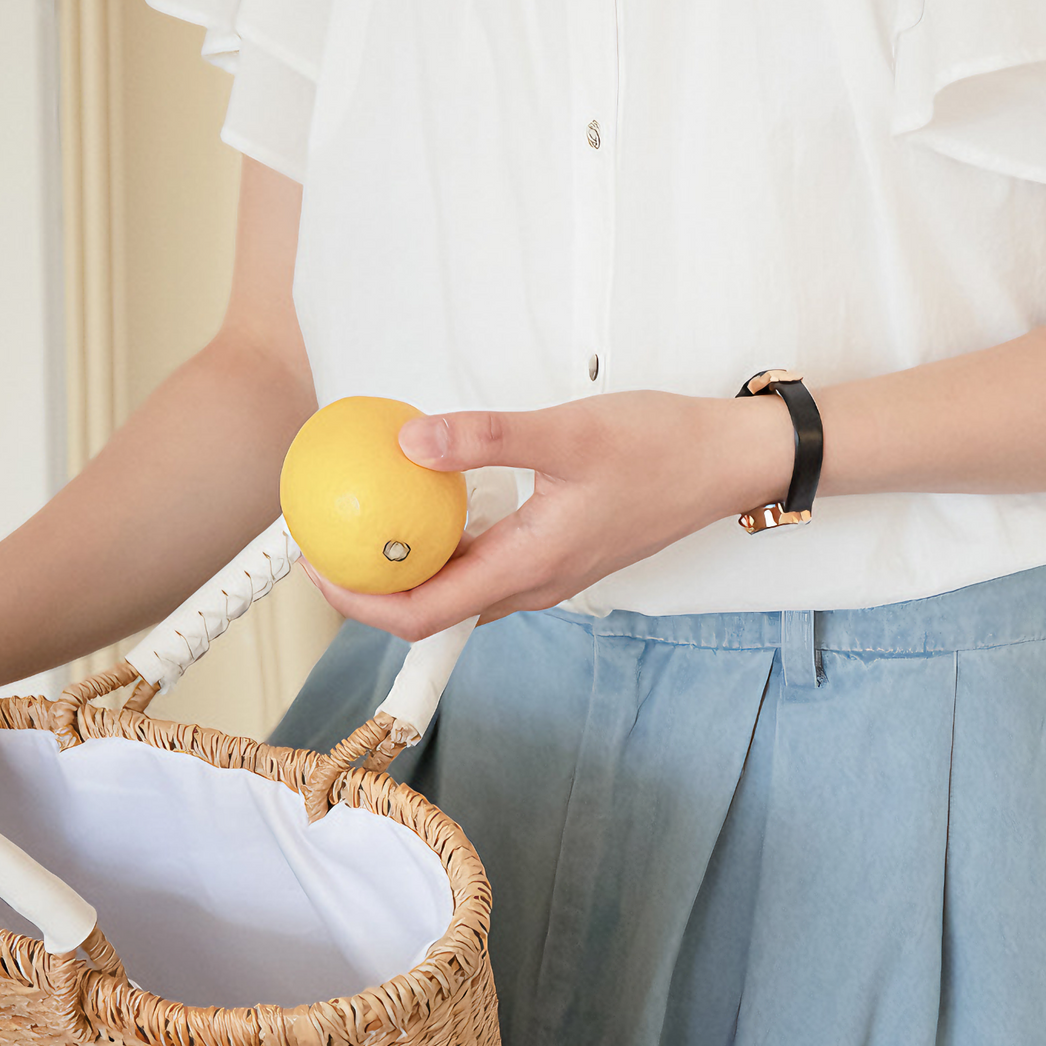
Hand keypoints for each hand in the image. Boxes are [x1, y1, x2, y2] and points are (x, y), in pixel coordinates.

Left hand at [297, 389, 795, 639]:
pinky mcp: (561, 553)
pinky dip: (445, 545)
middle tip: (323, 537)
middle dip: (369, 587)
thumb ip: (486, 437)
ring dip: (407, 568)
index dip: (358, 599)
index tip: (314, 563)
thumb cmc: (663, 448)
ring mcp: (550, 573)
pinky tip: (431, 500)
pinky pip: (487, 564)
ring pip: (461, 589)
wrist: (731, 461)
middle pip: (432, 611)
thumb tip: (408, 442)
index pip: (422, 613)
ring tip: (365, 520)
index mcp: (530, 567)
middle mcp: (536, 584)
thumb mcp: (568, 432)